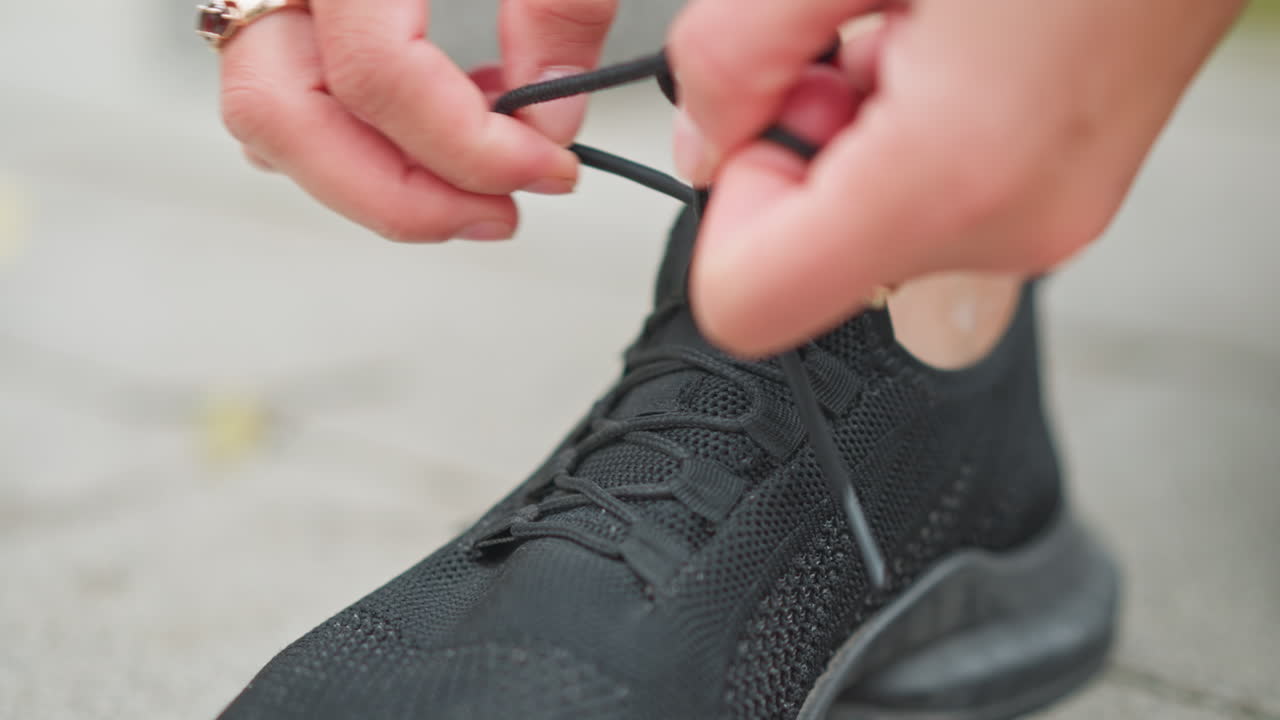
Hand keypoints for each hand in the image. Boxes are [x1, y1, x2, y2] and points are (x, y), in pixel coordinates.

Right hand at [219, 0, 617, 241]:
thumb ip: (560, 5)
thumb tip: (551, 114)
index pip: (378, 79)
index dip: (470, 149)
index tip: (551, 171)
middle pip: (281, 116)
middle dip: (396, 195)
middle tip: (493, 216)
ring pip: (269, 117)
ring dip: (371, 176)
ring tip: (473, 180)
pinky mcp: (282, 3)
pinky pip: (284, 92)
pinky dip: (355, 136)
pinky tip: (440, 126)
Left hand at [668, 0, 1244, 355]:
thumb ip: (734, 52)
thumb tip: (700, 139)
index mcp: (949, 175)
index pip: (746, 304)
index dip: (726, 206)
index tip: (762, 115)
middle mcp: (1007, 229)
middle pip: (811, 270)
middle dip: (798, 154)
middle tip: (854, 45)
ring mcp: (1043, 223)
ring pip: (868, 234)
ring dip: (855, 138)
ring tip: (916, 30)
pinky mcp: (1059, 200)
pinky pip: (930, 205)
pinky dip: (906, 138)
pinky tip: (950, 48)